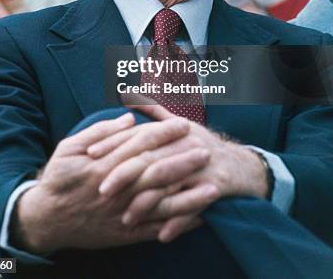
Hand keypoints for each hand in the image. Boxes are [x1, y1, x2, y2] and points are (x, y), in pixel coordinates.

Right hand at [12, 112, 208, 252]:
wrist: (46, 220)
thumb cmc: (58, 179)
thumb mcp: (70, 147)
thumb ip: (101, 131)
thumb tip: (130, 116)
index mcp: (104, 165)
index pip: (141, 145)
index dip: (164, 134)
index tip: (184, 123)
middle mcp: (117, 190)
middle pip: (156, 174)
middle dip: (183, 162)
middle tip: (207, 150)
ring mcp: (122, 214)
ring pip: (161, 205)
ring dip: (189, 197)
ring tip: (213, 187)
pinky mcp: (125, 234)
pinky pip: (156, 230)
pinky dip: (178, 226)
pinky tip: (200, 218)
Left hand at [89, 104, 268, 241]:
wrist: (242, 165)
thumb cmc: (203, 145)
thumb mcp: (181, 124)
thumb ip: (155, 112)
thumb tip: (130, 97)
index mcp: (174, 129)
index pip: (138, 134)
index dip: (113, 143)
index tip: (91, 155)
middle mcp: (186, 144)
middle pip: (150, 158)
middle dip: (124, 174)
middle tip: (101, 190)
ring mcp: (201, 165)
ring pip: (169, 183)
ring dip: (147, 203)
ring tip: (127, 218)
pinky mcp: (216, 185)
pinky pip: (195, 206)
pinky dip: (179, 220)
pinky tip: (162, 235)